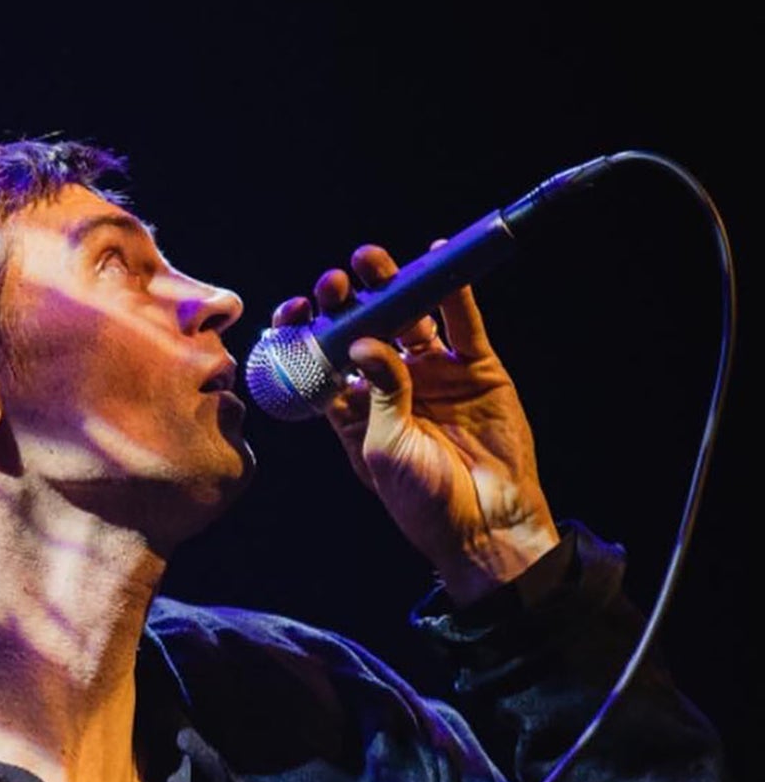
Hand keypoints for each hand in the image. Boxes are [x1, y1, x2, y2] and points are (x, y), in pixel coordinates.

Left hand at [271, 243, 558, 602]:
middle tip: (334, 283)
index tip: (296, 311)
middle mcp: (390, 383)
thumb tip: (366, 342)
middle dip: (344, 301)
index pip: (321, 357)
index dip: (306, 331)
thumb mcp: (383, 448)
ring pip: (408, 317)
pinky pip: (462, 324)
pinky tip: (437, 258)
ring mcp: (434, 373)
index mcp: (352, 406)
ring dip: (390, 286)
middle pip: (362, 328)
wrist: (485, 523)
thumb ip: (378, 394)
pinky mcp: (476, 370)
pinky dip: (452, 291)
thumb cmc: (422, 499)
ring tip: (371, 261)